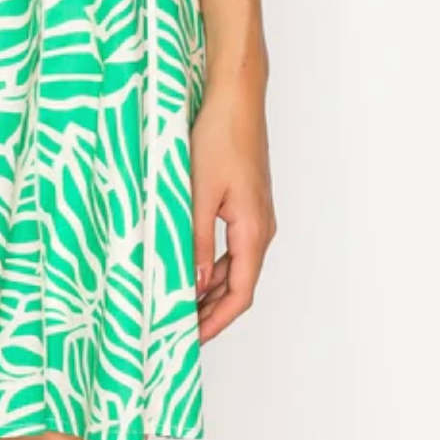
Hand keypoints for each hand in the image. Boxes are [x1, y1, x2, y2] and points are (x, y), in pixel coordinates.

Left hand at [190, 73, 276, 342]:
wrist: (237, 98)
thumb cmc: (220, 138)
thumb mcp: (199, 193)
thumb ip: (197, 241)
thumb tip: (195, 284)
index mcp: (254, 231)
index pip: (240, 294)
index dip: (215, 322)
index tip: (191, 341)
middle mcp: (261, 229)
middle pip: (239, 286)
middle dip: (210, 312)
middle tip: (178, 330)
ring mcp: (255, 217)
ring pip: (235, 267)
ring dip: (210, 289)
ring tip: (178, 305)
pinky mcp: (246, 204)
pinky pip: (232, 247)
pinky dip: (212, 264)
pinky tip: (188, 266)